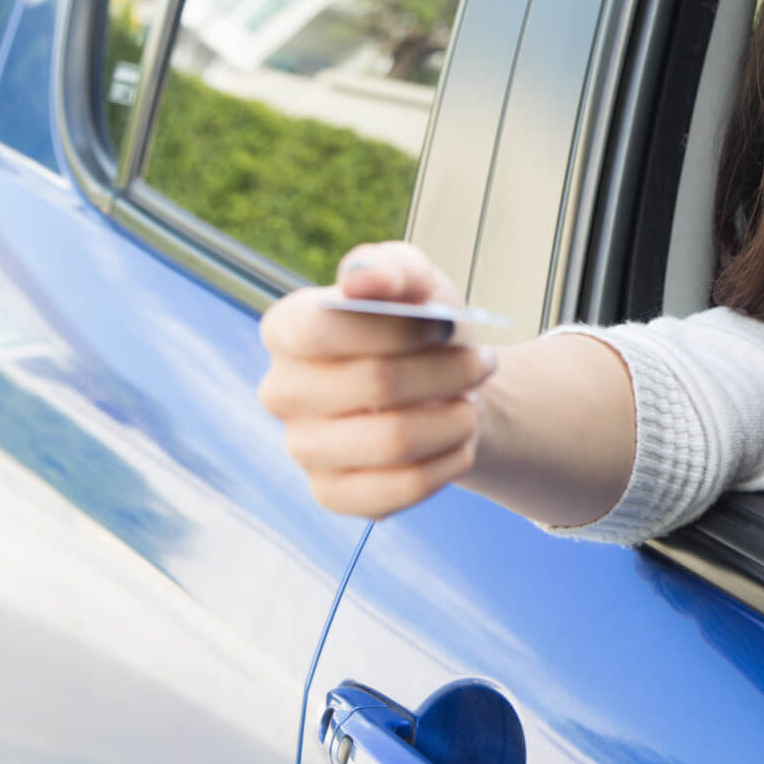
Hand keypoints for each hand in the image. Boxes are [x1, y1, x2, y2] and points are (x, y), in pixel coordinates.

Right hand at [259, 242, 496, 516]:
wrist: (443, 390)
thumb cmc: (421, 328)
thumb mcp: (418, 282)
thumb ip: (393, 268)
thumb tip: (363, 281)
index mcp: (285, 329)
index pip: (325, 329)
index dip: (398, 328)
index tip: (446, 326)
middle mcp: (281, 391)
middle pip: (374, 383)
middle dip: (446, 371)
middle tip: (482, 364)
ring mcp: (302, 449)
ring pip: (392, 442)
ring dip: (455, 420)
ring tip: (472, 403)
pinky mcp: (333, 494)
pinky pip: (401, 489)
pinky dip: (448, 462)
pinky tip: (459, 441)